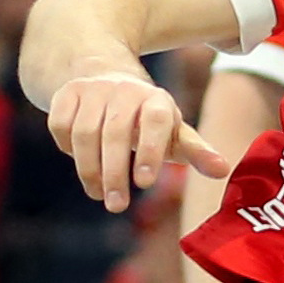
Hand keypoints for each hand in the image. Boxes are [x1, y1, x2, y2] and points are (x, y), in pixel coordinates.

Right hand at [48, 69, 230, 212]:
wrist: (107, 77)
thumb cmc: (148, 118)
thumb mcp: (173, 132)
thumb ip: (196, 151)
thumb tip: (222, 170)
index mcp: (157, 99)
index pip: (155, 121)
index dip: (150, 150)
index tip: (146, 183)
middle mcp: (124, 89)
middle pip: (115, 133)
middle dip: (115, 173)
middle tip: (117, 206)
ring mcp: (93, 89)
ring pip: (84, 132)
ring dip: (89, 168)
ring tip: (99, 194)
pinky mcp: (66, 93)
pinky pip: (60, 125)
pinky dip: (67, 149)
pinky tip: (81, 163)